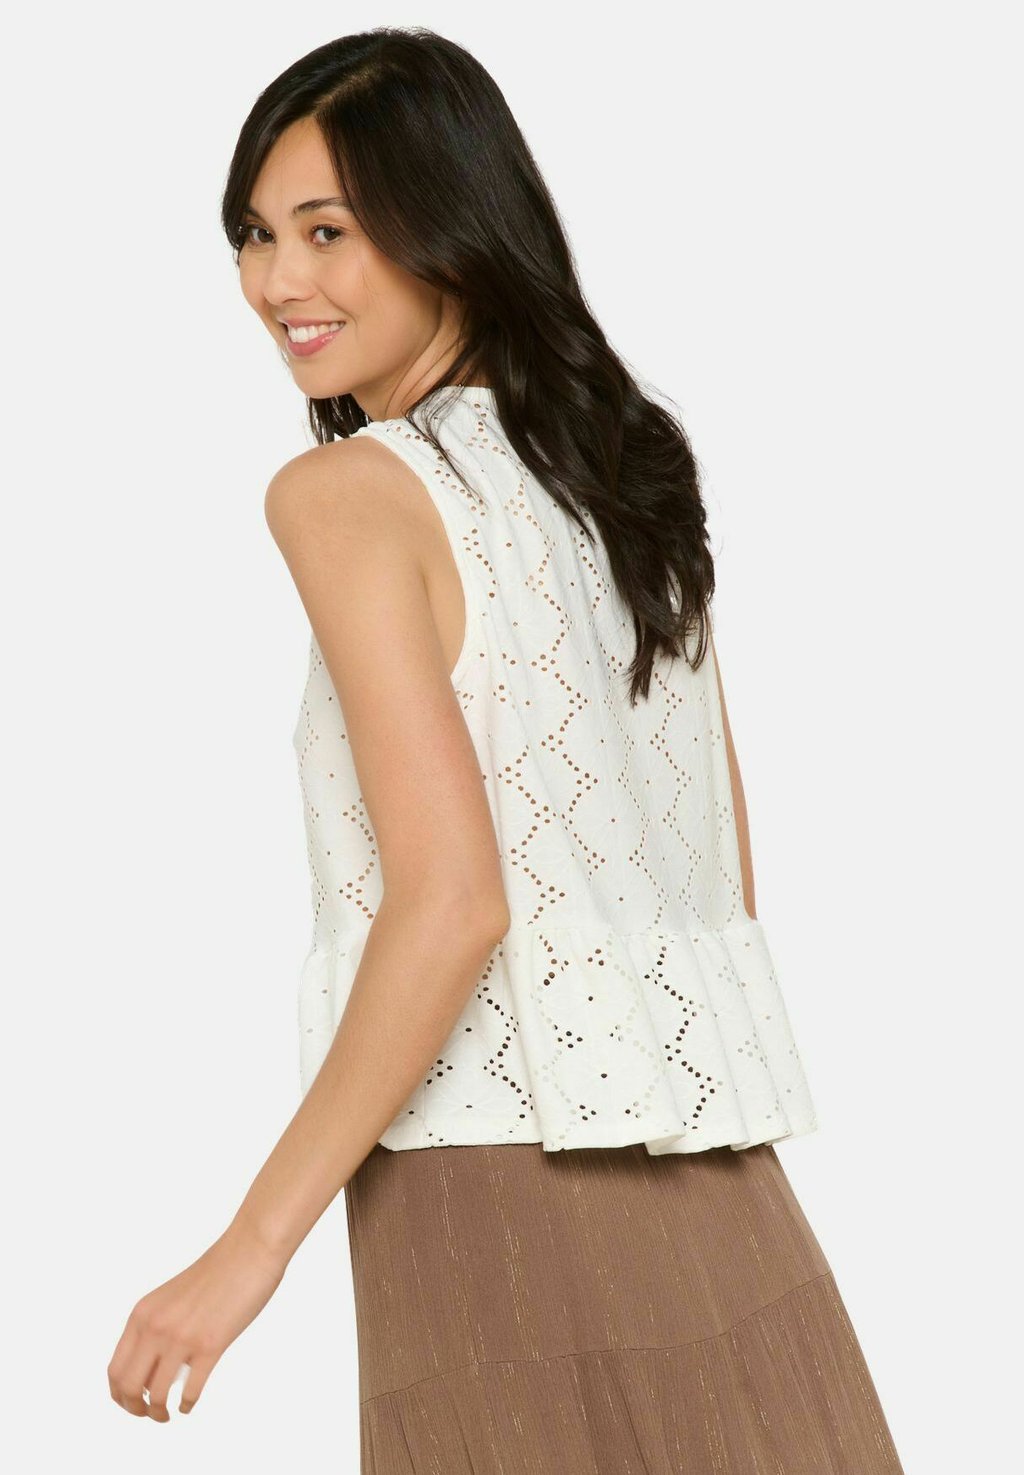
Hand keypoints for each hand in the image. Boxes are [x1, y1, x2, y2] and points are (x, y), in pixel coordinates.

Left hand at [107, 1220, 288, 1419]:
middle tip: (150, 1414)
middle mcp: (156, 1326)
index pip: (115, 1369)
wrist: (249, 1250)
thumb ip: (156, 1327)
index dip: (119, 1395)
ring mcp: (182, 1336)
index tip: (132, 1404)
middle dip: (135, 1409)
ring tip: (168, 1414)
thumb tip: (150, 1369)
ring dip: (159, 1413)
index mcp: (142, 1314)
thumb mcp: (171, 1298)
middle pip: (128, 1387)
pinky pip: (190, 1390)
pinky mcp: (211, 1344)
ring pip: (156, 1394)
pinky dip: (186, 1405)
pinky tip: (189, 1404)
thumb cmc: (216, 1272)